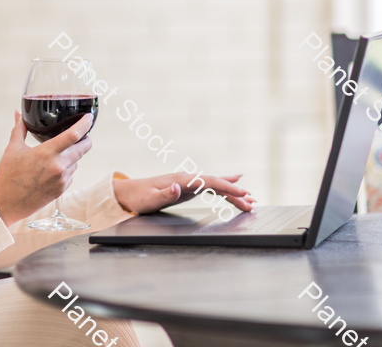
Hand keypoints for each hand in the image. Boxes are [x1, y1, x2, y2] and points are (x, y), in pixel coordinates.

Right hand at [0, 111, 92, 226]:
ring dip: (73, 156)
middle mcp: (58, 166)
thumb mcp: (13, 148)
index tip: (88, 117)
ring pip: (76, 162)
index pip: (73, 135)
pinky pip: (70, 175)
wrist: (5, 203)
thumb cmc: (7, 175)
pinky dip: (66, 170)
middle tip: (84, 134)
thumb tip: (18, 114)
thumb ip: (19, 129)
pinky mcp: (61, 190)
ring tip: (58, 155)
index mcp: (47, 153)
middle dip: (86, 140)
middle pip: (83, 149)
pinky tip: (52, 170)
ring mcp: (61, 180)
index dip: (85, 124)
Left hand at [112, 173, 255, 215]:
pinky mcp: (188, 187)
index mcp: (181, 180)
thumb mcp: (149, 200)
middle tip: (252, 203)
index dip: (226, 187)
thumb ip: (165, 194)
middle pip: (216, 184)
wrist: (128, 193)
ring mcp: (188, 182)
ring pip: (216, 185)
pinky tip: (235, 184)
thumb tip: (178, 187)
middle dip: (235, 193)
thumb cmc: (139, 198)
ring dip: (233, 192)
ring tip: (251, 200)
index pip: (208, 182)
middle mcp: (187, 178)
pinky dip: (224, 187)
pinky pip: (210, 187)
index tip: (241, 193)